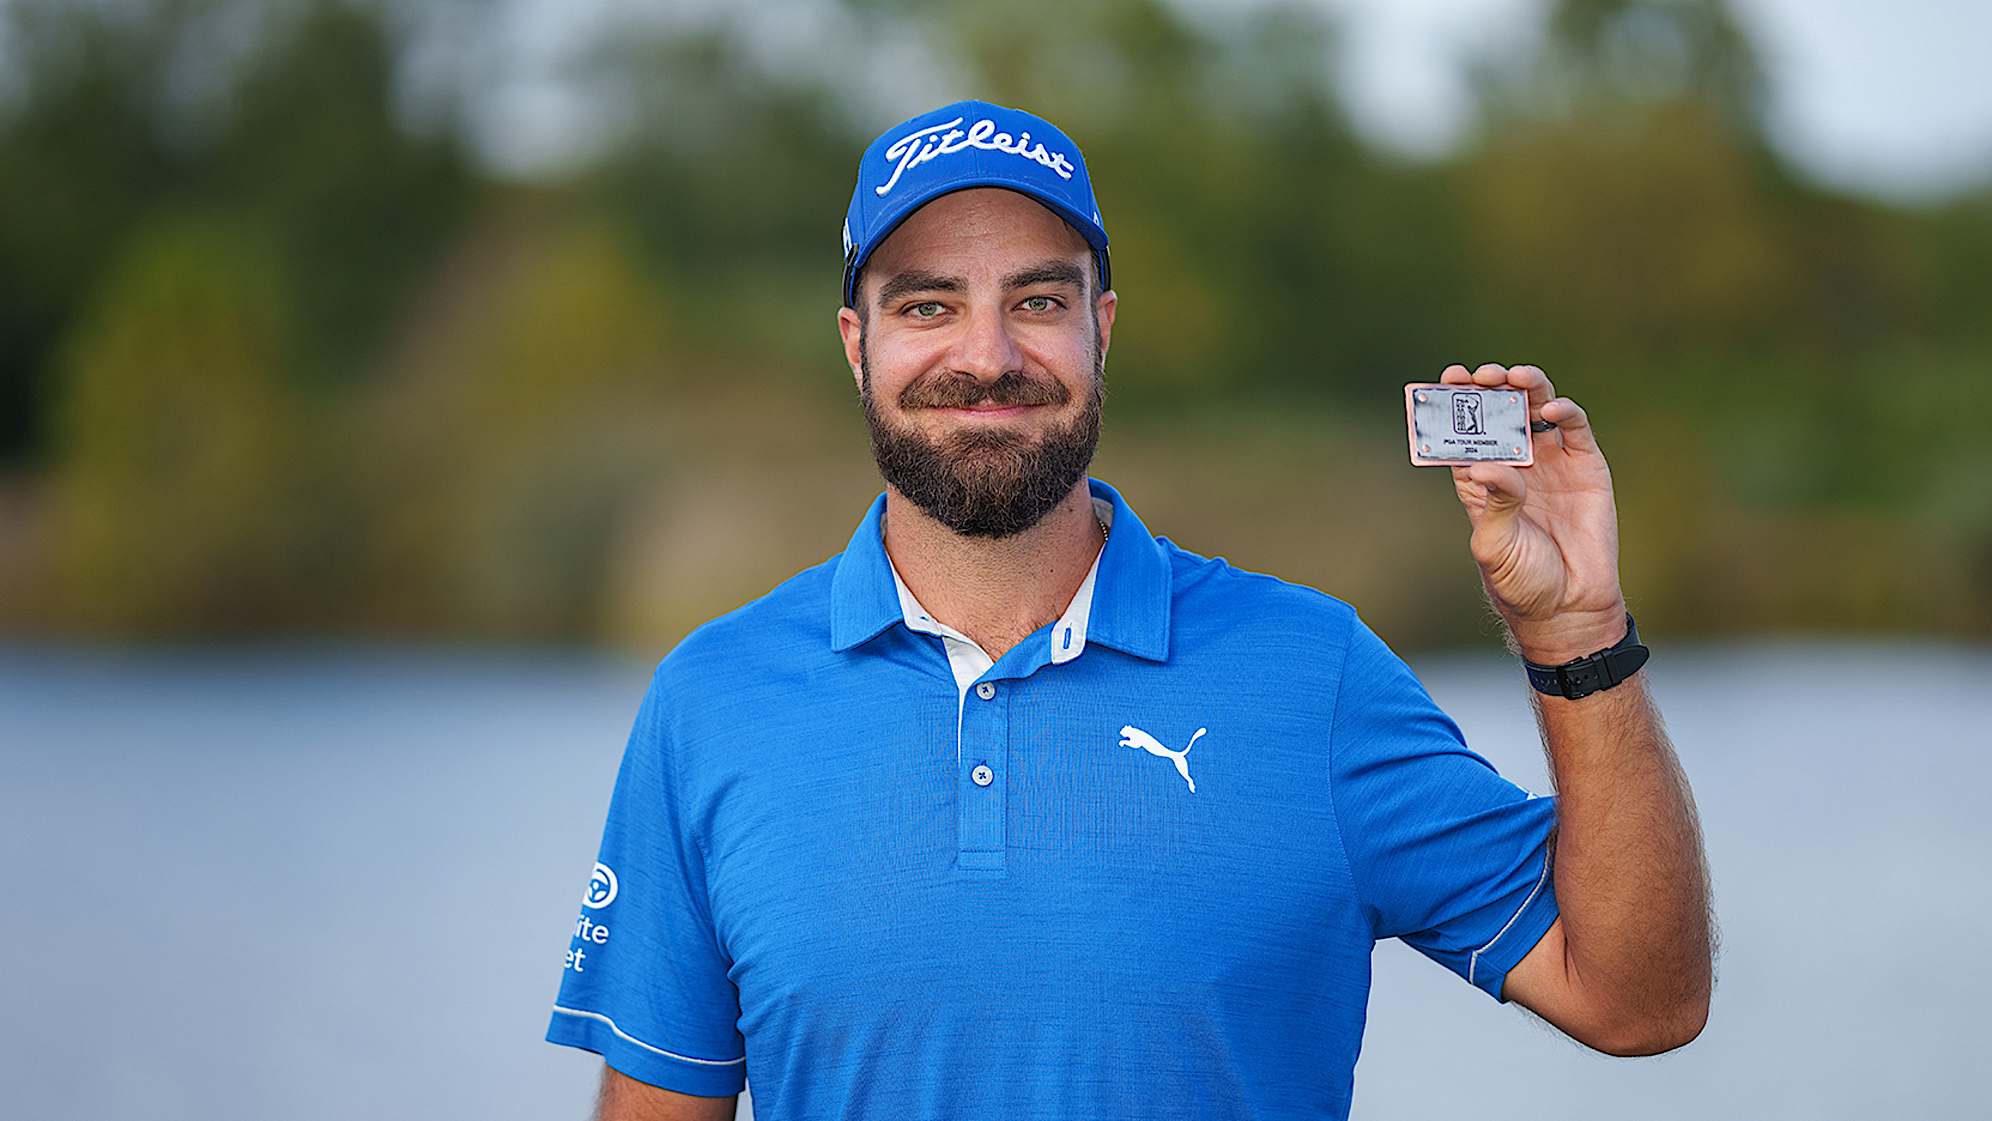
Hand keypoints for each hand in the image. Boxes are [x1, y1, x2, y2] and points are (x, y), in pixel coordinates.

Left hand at [1441, 363, 1626, 663]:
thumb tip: (1486, 467)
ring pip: (1536, 410)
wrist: (1568, 606)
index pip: (1463, 431)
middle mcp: (1515, 463)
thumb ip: (1495, 503)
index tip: (1447, 379)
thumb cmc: (1521, 580)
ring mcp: (1550, 462)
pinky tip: (1551, 409)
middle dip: (1489, 387)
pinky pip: (1574, 429)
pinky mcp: (1585, 466)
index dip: (1454, 403)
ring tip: (1515, 377)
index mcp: (1481, 479)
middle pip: (1499, 412)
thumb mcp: (1496, 544)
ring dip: (1526, 387)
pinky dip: (1565, 412)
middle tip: (1481, 375)